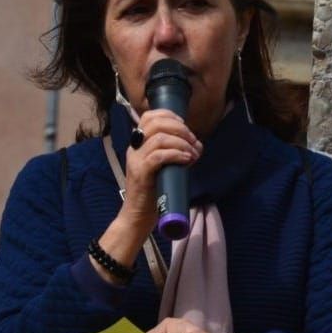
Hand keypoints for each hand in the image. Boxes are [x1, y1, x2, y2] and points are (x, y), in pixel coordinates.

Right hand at [90, 110, 202, 283]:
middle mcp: (135, 149)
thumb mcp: (165, 167)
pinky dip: (176, 154)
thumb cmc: (155, 193)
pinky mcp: (141, 173)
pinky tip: (187, 159)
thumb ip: (174, 154)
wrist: (139, 216)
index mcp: (139, 144)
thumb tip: (196, 145)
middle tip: (194, 141)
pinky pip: (158, 155)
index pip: (149, 116)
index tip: (185, 125)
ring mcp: (136, 160)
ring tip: (193, 153)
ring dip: (181, 142)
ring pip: (159, 138)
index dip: (170, 116)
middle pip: (155, 123)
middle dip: (180, 128)